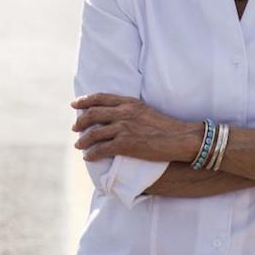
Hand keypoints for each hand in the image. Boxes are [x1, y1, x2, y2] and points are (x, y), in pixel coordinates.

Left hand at [71, 93, 201, 162]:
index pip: (100, 97)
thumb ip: (129, 110)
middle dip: (80, 121)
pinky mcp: (126, 144)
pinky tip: (88, 156)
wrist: (179, 138)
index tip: (75, 104)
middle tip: (75, 127)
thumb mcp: (145, 110)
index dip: (85, 100)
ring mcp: (124, 128)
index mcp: (129, 102)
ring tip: (79, 145)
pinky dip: (91, 153)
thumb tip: (115, 115)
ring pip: (94, 133)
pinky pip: (101, 149)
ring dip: (82, 140)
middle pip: (93, 114)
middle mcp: (123, 113)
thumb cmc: (165, 126)